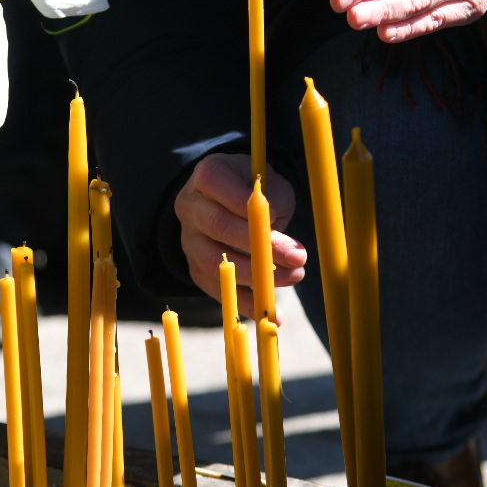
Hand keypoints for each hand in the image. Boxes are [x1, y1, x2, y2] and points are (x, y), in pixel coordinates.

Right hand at [173, 153, 306, 318]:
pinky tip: (272, 311)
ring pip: (215, 261)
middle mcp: (190, 205)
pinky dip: (246, 303)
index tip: (278, 220)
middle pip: (218, 227)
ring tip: (294, 276)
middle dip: (260, 246)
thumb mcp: (271, 185)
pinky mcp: (195, 268)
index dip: (248, 206)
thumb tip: (287, 248)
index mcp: (207, 175)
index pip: (218, 186)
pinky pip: (218, 288)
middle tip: (297, 258)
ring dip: (256, 275)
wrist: (235, 205)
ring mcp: (189, 239)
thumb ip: (275, 205)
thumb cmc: (257, 192)